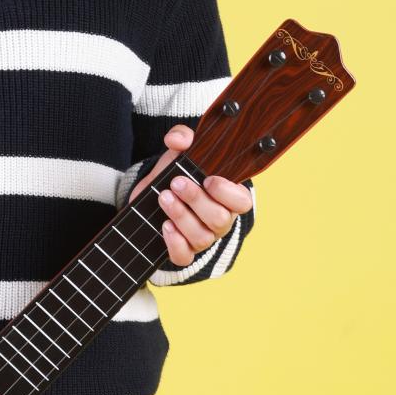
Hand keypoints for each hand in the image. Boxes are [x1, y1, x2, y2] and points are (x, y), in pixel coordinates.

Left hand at [128, 124, 252, 266]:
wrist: (153, 197)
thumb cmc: (176, 175)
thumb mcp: (180, 153)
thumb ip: (182, 138)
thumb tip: (178, 139)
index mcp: (228, 197)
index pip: (242, 202)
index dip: (227, 193)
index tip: (208, 179)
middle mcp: (220, 221)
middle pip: (219, 219)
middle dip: (196, 200)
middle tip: (176, 183)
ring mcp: (204, 239)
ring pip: (201, 237)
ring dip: (181, 216)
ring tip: (164, 198)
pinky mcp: (183, 252)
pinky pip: (184, 257)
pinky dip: (175, 243)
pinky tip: (165, 225)